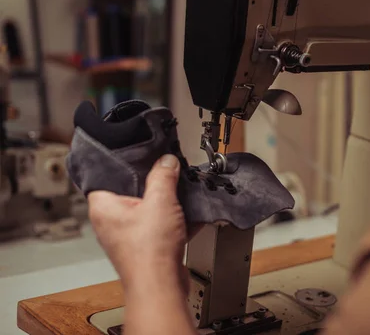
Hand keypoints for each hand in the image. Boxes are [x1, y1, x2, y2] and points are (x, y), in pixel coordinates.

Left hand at [88, 155, 188, 291]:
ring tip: (181, 196)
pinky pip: (160, 228)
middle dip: (153, 185)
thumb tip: (166, 161)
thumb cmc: (149, 252)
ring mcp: (129, 237)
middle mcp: (111, 223)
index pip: (106, 177)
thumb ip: (163, 176)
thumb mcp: (161, 201)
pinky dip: (175, 222)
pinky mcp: (146, 248)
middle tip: (166, 175)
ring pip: (148, 211)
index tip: (141, 158)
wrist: (162, 285)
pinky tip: (191, 216)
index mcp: (103, 208)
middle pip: (132, 193)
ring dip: (166, 205)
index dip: (125, 166)